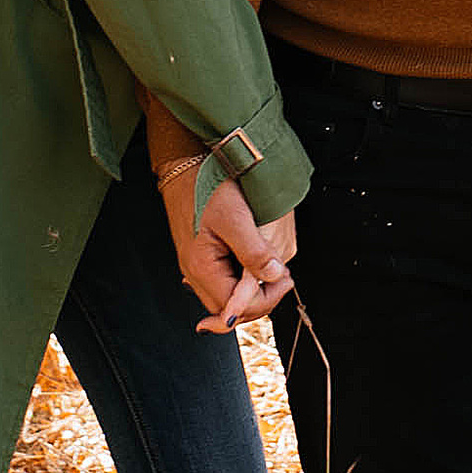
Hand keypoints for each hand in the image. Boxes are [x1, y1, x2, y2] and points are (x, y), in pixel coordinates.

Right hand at [157, 155, 295, 328]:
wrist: (185, 164)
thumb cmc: (207, 187)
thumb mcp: (236, 218)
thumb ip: (254, 252)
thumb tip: (275, 276)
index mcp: (201, 267)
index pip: (234, 307)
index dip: (264, 300)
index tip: (286, 280)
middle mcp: (194, 272)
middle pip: (228, 308)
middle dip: (259, 300)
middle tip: (283, 278)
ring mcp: (196, 265)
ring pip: (225, 296)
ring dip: (251, 291)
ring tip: (274, 271)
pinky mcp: (201, 256)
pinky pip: (222, 280)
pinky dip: (241, 279)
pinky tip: (255, 266)